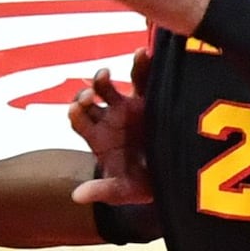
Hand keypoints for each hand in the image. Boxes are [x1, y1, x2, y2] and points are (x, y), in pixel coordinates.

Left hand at [67, 61, 152, 205]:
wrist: (173, 177)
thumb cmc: (143, 184)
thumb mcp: (125, 190)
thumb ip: (103, 190)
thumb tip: (76, 196)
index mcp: (97, 137)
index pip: (78, 119)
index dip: (76, 112)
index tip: (79, 107)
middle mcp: (108, 118)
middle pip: (89, 98)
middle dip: (86, 93)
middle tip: (91, 94)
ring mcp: (127, 107)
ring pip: (110, 85)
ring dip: (104, 77)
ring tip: (106, 73)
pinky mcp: (149, 100)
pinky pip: (143, 78)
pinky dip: (142, 64)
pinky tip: (145, 54)